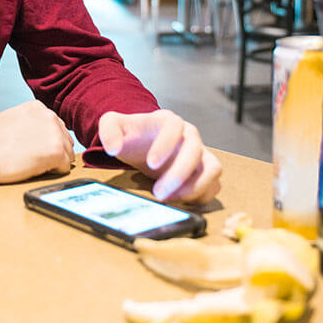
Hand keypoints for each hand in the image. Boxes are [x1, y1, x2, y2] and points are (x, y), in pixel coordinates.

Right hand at [0, 100, 73, 186]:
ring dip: (54, 162)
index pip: (56, 127)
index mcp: (39, 108)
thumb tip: (40, 134)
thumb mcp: (13, 119)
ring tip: (33, 163)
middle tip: (34, 158)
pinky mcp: (56, 152)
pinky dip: (53, 172)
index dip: (47, 141)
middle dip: (54, 150)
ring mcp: (55, 134)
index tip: (36, 148)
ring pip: (67, 154)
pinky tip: (35, 169)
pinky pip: (65, 167)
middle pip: (65, 139)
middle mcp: (50, 117)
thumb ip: (31, 122)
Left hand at [97, 110, 221, 203]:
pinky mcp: (205, 172)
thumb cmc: (133, 135)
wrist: (144, 144)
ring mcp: (201, 154)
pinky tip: (180, 201)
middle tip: (159, 193)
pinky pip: (214, 185)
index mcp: (169, 121)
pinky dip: (201, 196)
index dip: (165, 145)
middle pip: (195, 151)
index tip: (151, 163)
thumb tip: (112, 148)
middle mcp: (189, 136)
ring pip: (213, 169)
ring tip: (172, 199)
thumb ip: (109, 131)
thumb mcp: (113, 125)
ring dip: (195, 187)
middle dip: (178, 174)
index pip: (174, 126)